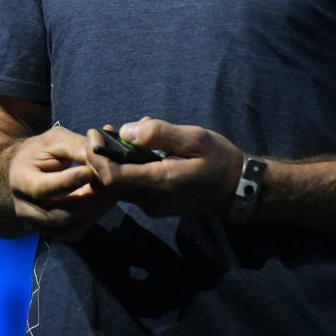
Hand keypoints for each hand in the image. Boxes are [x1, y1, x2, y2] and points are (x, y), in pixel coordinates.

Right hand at [7, 125, 115, 240]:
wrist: (25, 169)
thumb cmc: (40, 150)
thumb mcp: (56, 140)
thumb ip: (78, 146)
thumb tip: (104, 154)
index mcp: (21, 181)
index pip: (43, 189)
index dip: (70, 181)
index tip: (93, 170)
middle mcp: (25, 209)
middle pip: (59, 214)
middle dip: (89, 199)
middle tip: (111, 181)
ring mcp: (38, 224)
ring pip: (71, 227)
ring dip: (95, 209)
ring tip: (111, 189)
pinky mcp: (52, 232)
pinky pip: (76, 230)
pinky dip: (94, 215)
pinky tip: (105, 198)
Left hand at [85, 118, 243, 218]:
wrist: (239, 189)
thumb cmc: (220, 160)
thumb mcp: (194, 138)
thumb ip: (159, 134)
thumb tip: (126, 131)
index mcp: (159, 184)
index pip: (111, 178)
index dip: (96, 156)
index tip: (96, 133)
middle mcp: (151, 201)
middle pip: (110, 182)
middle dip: (102, 155)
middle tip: (106, 130)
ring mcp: (152, 206)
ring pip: (120, 184)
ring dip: (116, 159)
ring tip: (127, 133)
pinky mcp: (156, 204)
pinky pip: (132, 186)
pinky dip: (128, 166)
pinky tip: (141, 147)